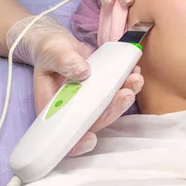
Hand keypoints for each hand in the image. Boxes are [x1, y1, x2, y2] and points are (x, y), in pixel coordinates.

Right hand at [7, 16, 143, 155]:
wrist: (58, 43)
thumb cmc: (49, 50)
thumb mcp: (52, 53)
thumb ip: (64, 61)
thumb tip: (83, 72)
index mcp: (54, 107)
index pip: (64, 133)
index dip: (77, 142)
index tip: (91, 138)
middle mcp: (73, 109)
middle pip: (94, 121)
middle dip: (112, 111)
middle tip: (126, 94)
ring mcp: (89, 100)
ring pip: (108, 108)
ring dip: (124, 97)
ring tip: (135, 80)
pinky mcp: (100, 89)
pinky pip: (114, 92)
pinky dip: (126, 83)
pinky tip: (134, 71)